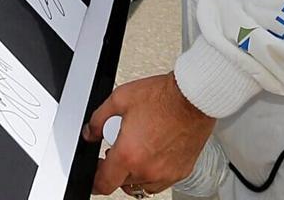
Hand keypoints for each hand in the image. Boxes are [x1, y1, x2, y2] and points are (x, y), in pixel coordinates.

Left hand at [85, 74, 214, 195]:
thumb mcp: (120, 99)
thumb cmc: (163, 97)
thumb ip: (98, 118)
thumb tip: (90, 132)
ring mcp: (166, 174)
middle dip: (115, 170)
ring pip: (142, 185)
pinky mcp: (181, 172)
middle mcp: (148, 170)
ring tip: (136, 151)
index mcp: (129, 154)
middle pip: (122, 183)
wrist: (193, 98)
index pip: (104, 183)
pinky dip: (153, 173)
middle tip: (118, 150)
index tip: (96, 170)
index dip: (95, 180)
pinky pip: (161, 182)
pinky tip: (153, 154)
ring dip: (134, 173)